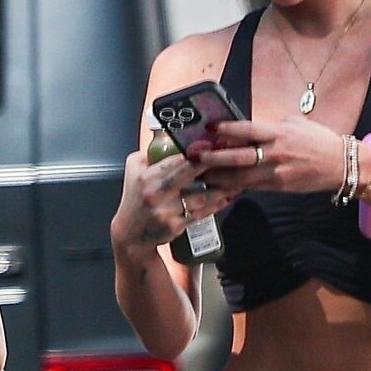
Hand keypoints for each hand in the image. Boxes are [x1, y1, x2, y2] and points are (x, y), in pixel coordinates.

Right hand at [112, 149, 242, 253]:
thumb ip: (150, 152)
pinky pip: (202, 213)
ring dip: (222, 188)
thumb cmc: (134, 200)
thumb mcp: (133, 170)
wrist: (131, 235)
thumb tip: (168, 135)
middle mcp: (157, 193)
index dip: (198, 151)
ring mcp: (167, 211)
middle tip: (233, 157)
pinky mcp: (176, 226)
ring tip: (238, 179)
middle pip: (191, 174)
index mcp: (147, 176)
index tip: (215, 144)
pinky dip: (216, 205)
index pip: (176, 159)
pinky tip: (228, 197)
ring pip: (202, 196)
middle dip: (214, 164)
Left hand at [189, 114, 346, 195]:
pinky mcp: (278, 187)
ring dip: (218, 177)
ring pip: (241, 177)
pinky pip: (251, 187)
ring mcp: (276, 172)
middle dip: (214, 158)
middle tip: (194, 157)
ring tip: (199, 175)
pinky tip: (219, 187)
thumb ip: (272, 125)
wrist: (341, 165)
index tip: (209, 128)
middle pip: (238, 157)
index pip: (247, 130)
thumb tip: (252, 128)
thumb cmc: (319, 141)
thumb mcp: (296, 124)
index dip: (226, 129)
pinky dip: (234, 187)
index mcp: (278, 133)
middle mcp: (275, 153)